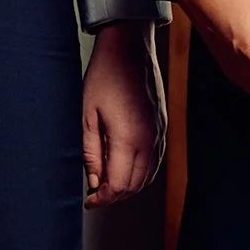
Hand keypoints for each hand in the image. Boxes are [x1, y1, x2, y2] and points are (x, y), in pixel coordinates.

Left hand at [81, 23, 162, 204]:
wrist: (129, 48)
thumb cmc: (104, 77)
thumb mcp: (87, 115)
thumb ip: (91, 152)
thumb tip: (94, 181)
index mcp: (127, 139)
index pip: (118, 186)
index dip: (102, 199)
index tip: (89, 201)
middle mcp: (148, 140)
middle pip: (134, 186)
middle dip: (113, 197)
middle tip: (95, 195)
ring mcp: (158, 134)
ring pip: (147, 177)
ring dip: (128, 187)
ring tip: (107, 184)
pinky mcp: (162, 127)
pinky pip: (155, 162)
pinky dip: (141, 174)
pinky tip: (124, 170)